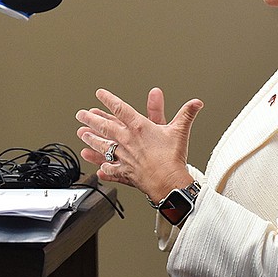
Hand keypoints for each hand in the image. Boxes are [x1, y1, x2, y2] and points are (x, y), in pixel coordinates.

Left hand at [75, 87, 202, 201]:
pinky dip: (104, 169)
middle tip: (81, 114)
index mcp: (138, 127)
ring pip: (102, 146)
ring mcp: (123, 157)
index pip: (120, 109)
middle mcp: (127, 140)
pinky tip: (99, 168)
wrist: (167, 182)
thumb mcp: (180, 131)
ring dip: (91, 139)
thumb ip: (187, 114)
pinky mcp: (124, 172)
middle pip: (104, 127)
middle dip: (91, 119)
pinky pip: (110, 169)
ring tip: (82, 134)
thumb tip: (196, 103)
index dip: (109, 100)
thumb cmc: (172, 157)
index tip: (100, 94)